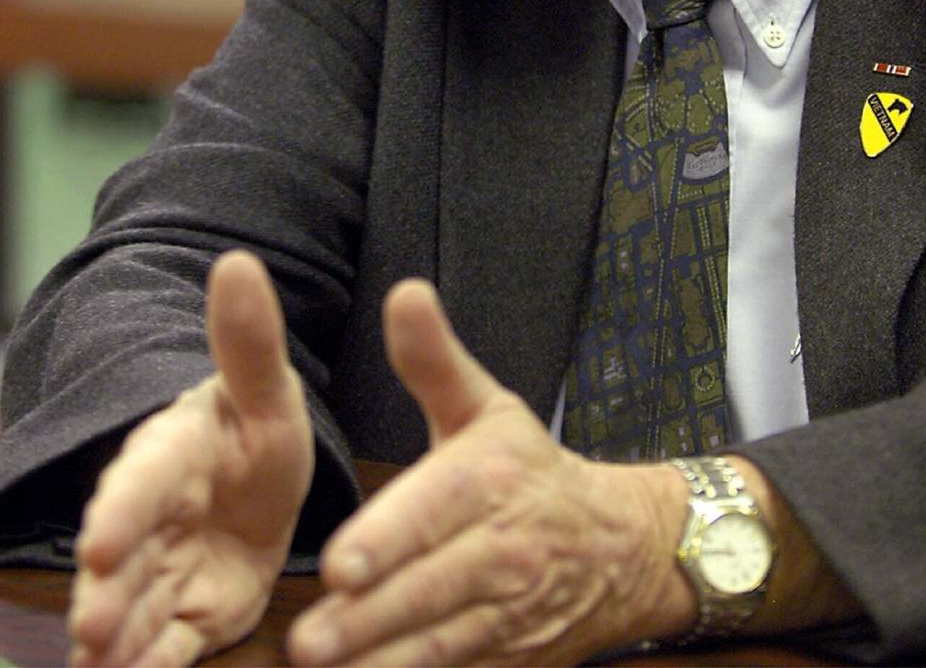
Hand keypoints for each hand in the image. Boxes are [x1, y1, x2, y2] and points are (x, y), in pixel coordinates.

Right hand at [68, 250, 313, 667]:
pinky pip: (166, 651)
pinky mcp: (185, 619)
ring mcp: (164, 575)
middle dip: (106, 594)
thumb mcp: (266, 390)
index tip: (100, 545)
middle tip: (92, 626)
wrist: (259, 488)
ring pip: (134, 614)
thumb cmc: (256, 430)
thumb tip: (236, 261)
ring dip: (116, 645)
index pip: (139, 482)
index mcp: (171, 456)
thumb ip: (249, 340)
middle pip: (124, 560)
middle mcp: (153, 520)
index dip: (120, 512)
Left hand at [288, 281, 694, 666]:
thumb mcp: (486, 405)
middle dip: (369, 618)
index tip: (342, 565)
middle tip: (308, 641)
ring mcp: (505, 613)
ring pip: (441, 643)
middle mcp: (500, 549)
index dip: (390, 541)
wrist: (617, 548)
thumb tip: (404, 293)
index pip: (437, 511)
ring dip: (383, 662)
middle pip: (431, 588)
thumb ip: (433, 358)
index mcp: (489, 479)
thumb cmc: (529, 469)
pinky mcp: (505, 659)